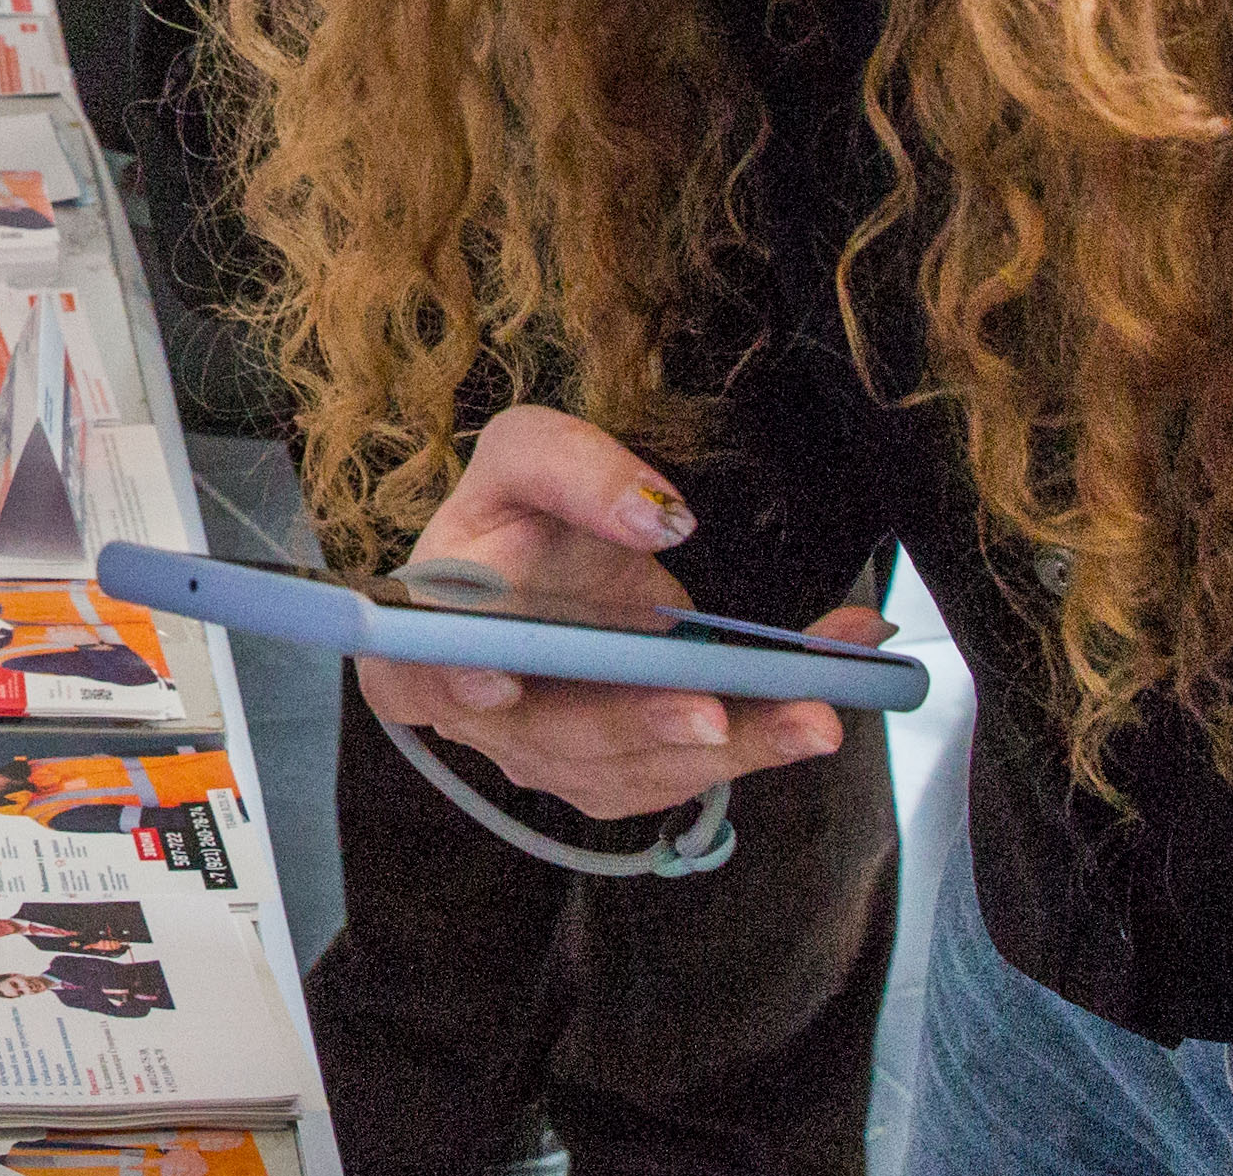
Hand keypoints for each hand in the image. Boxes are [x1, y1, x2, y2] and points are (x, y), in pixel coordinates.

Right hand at [352, 406, 884, 822]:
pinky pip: (687, 774)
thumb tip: (657, 516)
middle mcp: (481, 717)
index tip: (500, 679)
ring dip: (728, 749)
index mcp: (423, 636)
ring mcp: (550, 759)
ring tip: (809, 713)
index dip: (452, 682)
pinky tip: (819, 700)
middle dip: (634, 723)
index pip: (412, 673)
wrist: (546, 575)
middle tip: (709, 709)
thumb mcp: (525, 456)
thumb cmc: (514, 522)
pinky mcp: (620, 776)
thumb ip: (573, 465)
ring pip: (633, 771)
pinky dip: (762, 740)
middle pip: (551, 734)